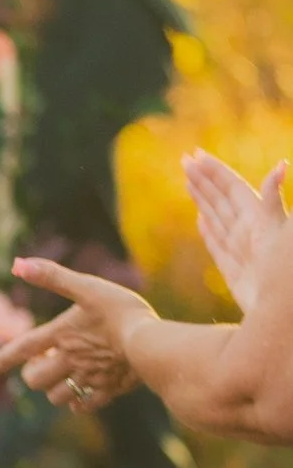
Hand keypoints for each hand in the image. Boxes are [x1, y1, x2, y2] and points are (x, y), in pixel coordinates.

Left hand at [0, 255, 148, 410]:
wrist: (154, 342)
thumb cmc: (121, 310)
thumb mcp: (87, 286)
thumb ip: (53, 276)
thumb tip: (16, 264)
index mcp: (61, 335)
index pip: (20, 350)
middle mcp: (69, 360)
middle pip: (35, 380)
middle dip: (34, 373)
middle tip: (48, 360)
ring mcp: (88, 378)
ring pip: (56, 396)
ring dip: (55, 388)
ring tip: (68, 373)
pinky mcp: (109, 390)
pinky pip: (84, 405)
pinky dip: (79, 402)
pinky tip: (84, 391)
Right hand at [184, 147, 287, 315]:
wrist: (284, 312)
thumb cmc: (285, 272)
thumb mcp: (280, 231)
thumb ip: (273, 200)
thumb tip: (281, 165)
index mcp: (257, 219)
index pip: (231, 188)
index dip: (214, 171)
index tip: (195, 155)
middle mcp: (248, 232)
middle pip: (221, 200)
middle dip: (203, 180)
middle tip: (184, 160)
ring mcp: (241, 251)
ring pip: (217, 219)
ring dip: (202, 200)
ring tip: (188, 183)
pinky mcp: (234, 273)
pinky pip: (217, 246)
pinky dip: (207, 232)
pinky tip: (201, 222)